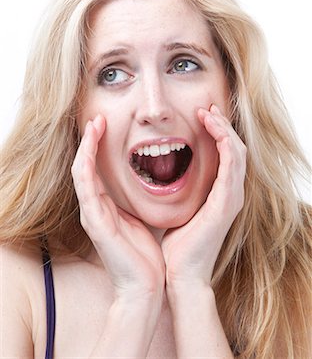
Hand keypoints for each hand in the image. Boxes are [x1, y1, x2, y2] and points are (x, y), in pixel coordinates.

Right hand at [71, 115, 164, 301]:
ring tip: (95, 125)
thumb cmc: (145, 255)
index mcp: (105, 207)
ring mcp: (91, 214)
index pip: (96, 170)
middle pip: (85, 166)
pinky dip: (86, 163)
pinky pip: (85, 185)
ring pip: (81, 171)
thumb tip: (148, 183)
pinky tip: (91, 145)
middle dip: (90, 141)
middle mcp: (94, 208)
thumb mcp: (140, 219)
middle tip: (98, 119)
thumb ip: (135, 201)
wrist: (146, 286)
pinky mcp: (93, 221)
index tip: (107, 126)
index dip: (98, 147)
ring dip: (86, 146)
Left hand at [162, 104, 246, 290]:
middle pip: (235, 148)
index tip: (201, 116)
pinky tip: (212, 126)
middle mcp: (231, 194)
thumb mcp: (179, 211)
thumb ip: (179, 192)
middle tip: (206, 108)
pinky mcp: (227, 201)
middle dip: (222, 125)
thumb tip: (162, 176)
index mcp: (220, 195)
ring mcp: (232, 197)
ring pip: (237, 150)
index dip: (217, 133)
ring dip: (223, 128)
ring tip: (207, 112)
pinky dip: (224, 141)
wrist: (179, 274)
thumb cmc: (176, 246)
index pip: (226, 155)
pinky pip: (232, 162)